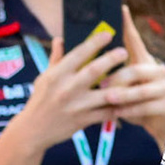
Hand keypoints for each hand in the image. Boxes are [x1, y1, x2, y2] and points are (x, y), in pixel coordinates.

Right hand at [5, 27, 131, 152]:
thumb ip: (56, 59)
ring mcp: (76, 106)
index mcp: (57, 75)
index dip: (95, 42)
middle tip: (124, 51)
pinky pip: (105, 113)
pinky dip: (118, 107)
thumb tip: (61, 38)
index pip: (78, 54)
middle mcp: (67, 89)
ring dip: (120, 84)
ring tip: (132, 76)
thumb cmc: (40, 100)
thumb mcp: (44, 78)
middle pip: (94, 71)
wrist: (33, 130)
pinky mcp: (83, 121)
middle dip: (111, 59)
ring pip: (104, 94)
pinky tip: (129, 100)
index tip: (108, 34)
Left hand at [104, 7, 164, 147]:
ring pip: (142, 89)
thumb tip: (68, 43)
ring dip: (124, 95)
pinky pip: (147, 107)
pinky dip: (130, 111)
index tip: (120, 8)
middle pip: (137, 69)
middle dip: (118, 77)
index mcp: (143, 60)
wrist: (153, 122)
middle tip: (100, 84)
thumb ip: (99, 66)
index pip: (135, 39)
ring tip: (108, 99)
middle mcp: (157, 70)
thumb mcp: (115, 83)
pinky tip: (117, 113)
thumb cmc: (127, 100)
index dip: (128, 24)